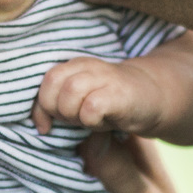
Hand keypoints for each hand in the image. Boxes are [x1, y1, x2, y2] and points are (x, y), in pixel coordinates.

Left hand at [31, 56, 168, 135]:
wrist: (152, 97)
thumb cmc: (111, 102)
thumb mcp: (80, 102)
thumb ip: (57, 107)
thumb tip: (41, 127)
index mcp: (74, 66)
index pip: (45, 80)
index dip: (40, 108)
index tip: (46, 127)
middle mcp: (88, 66)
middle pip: (53, 83)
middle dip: (56, 109)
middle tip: (74, 120)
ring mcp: (105, 77)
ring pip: (70, 91)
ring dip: (74, 114)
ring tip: (89, 120)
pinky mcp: (119, 93)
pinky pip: (92, 107)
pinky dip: (90, 120)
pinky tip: (102, 123)